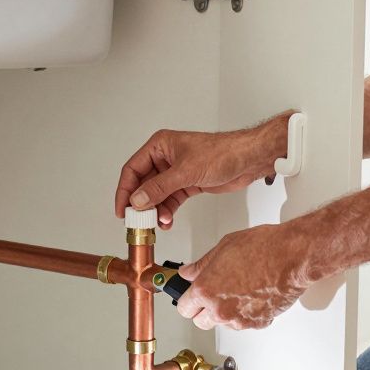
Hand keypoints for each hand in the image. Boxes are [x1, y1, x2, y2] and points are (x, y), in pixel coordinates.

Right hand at [114, 112, 292, 228]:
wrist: (248, 160)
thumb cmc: (223, 152)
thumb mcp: (186, 171)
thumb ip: (159, 187)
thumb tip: (138, 200)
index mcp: (160, 146)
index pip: (132, 169)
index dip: (125, 190)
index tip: (122, 209)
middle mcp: (165, 158)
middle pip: (143, 184)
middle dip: (141, 204)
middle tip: (138, 220)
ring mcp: (176, 172)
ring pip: (157, 195)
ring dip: (156, 211)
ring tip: (158, 223)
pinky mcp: (187, 183)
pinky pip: (171, 200)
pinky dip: (168, 211)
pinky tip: (168, 220)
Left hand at [176, 222, 312, 330]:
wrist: (292, 256)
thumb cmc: (262, 248)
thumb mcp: (223, 248)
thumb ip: (202, 265)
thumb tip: (189, 272)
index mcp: (206, 291)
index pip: (184, 308)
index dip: (187, 301)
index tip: (190, 297)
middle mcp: (221, 310)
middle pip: (201, 322)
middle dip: (203, 310)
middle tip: (212, 295)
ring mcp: (240, 320)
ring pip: (224, 324)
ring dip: (226, 312)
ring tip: (238, 290)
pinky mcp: (258, 323)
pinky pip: (245, 323)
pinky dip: (246, 313)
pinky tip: (252, 295)